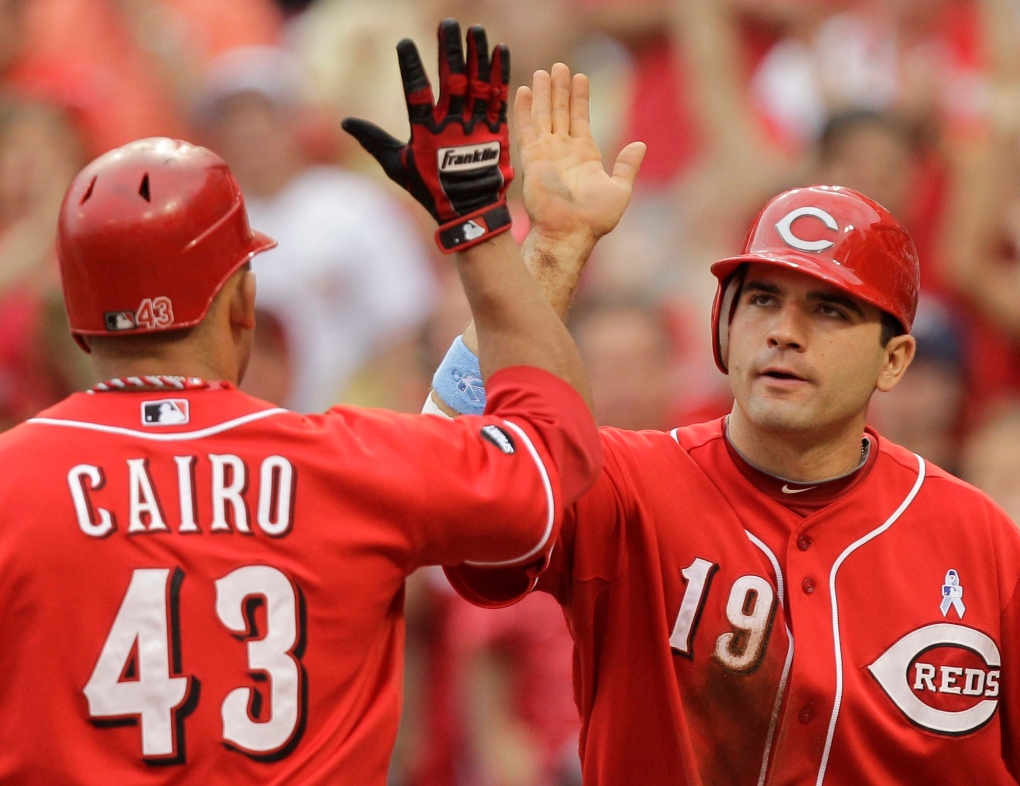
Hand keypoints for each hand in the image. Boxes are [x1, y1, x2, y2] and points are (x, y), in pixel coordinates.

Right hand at [342, 19, 513, 252]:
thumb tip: (345, 123)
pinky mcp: (496, 130)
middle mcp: (452, 126)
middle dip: (450, 49)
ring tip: (477, 30)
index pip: (415, 92)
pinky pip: (499, 97)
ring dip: (478, 54)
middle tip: (448, 23)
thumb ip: (374, 141)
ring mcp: (476, 127)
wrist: (470, 213)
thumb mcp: (397, 166)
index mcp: (425, 133)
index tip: (404, 42)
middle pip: (452, 79)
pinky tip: (499, 50)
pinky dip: (500, 73)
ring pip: (478, 84)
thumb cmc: (431, 190)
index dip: (410, 67)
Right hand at [517, 63, 645, 245]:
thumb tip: (640, 145)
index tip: (580, 77)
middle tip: (558, 67)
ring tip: (544, 72)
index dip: (580, 98)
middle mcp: (563, 151)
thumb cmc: (595, 218)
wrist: (569, 233)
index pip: (580, 119)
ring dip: (543, 93)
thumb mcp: (620, 189)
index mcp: (584, 155)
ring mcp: (547, 154)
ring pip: (544, 115)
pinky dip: (525, 109)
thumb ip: (627, 166)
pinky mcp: (532, 159)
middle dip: (559, 89)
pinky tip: (524, 90)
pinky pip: (527, 129)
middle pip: (560, 112)